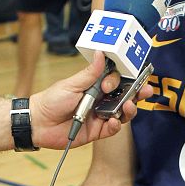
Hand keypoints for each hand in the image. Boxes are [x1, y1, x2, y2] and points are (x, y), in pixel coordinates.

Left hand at [31, 52, 151, 148]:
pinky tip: (113, 121)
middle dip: (137, 93)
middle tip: (145, 90)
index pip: (116, 80)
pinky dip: (115, 125)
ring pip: (122, 113)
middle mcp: (100, 100)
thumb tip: (101, 54)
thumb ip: (90, 73)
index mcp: (95, 86)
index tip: (119, 80)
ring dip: (129, 109)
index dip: (121, 79)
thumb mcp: (72, 84)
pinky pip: (112, 129)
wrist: (39, 122)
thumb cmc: (52, 100)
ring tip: (129, 106)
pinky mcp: (97, 131)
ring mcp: (100, 116)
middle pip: (124, 96)